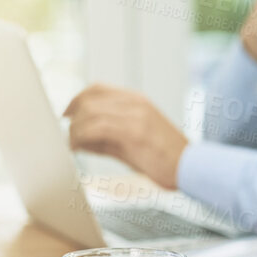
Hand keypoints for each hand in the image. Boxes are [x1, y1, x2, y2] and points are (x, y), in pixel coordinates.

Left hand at [64, 85, 188, 188]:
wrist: (191, 168)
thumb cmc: (164, 158)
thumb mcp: (133, 141)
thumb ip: (106, 136)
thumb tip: (77, 139)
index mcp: (138, 100)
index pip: (97, 88)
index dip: (75, 99)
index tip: (65, 115)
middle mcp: (136, 103)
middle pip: (89, 99)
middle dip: (72, 118)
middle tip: (69, 137)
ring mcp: (136, 116)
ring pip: (89, 113)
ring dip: (74, 130)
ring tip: (73, 145)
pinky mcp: (134, 132)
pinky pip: (96, 128)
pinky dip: (80, 138)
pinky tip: (77, 149)